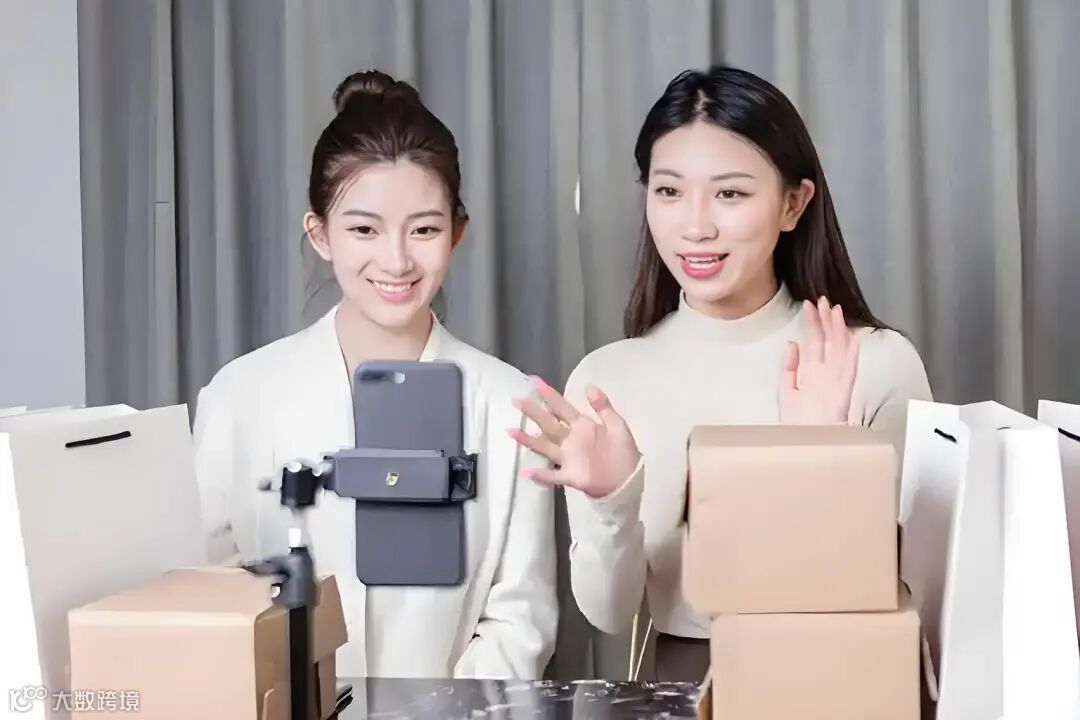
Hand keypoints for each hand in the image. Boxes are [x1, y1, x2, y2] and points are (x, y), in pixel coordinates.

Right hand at [508, 377, 640, 497]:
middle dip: (533, 412)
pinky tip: (526, 472)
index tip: (534, 381)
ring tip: (511, 431)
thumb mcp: (617, 425)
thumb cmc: (623, 451)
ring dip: (528, 440)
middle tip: (517, 400)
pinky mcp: (570, 476)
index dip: (549, 394)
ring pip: (545, 446)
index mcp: (582, 425)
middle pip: (548, 424)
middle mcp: (570, 439)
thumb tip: (588, 386)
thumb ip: (603, 407)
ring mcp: (568, 458)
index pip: (562, 407)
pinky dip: (540, 475)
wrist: (629, 479)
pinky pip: (552, 476)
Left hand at [779, 296, 859, 423]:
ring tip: (835, 311)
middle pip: (827, 343)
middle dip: (825, 321)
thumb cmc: (797, 423)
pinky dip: (851, 359)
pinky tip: (852, 341)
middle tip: (823, 300)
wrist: (805, 448)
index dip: (812, 324)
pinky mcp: (840, 397)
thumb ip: (789, 367)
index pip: (814, 343)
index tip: (808, 304)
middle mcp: (825, 376)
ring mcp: (834, 385)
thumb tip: (791, 343)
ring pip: (838, 353)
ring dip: (837, 332)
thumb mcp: (787, 391)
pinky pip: (847, 375)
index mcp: (812, 374)